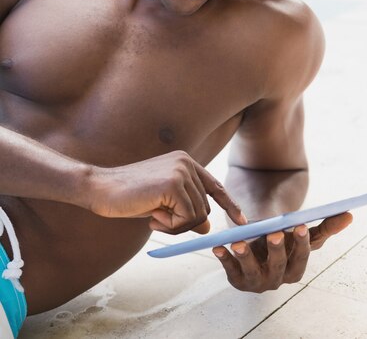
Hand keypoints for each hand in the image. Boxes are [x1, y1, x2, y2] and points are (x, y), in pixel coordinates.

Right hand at [86, 150, 246, 233]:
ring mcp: (181, 171)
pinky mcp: (174, 184)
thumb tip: (208, 227)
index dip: (229, 204)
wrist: (101, 188)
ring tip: (153, 216)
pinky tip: (152, 216)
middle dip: (185, 223)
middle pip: (205, 207)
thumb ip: (185, 211)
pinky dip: (171, 226)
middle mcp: (186, 162)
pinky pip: (187, 219)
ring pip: (198, 215)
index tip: (242, 220)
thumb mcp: (162, 205)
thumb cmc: (128, 196)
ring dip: (175, 226)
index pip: (214, 185)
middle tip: (158, 221)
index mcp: (184, 162)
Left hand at [212, 212, 352, 291]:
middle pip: (278, 266)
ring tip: (239, 243)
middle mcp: (277, 279)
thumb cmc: (285, 238)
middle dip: (276, 250)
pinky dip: (224, 259)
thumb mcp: (302, 232)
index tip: (300, 225)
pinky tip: (218, 247)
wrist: (258, 243)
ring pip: (253, 271)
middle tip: (274, 233)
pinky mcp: (237, 278)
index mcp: (296, 269)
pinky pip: (230, 270)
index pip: (301, 257)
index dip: (301, 243)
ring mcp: (257, 281)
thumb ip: (325, 226)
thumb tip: (349, 215)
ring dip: (246, 257)